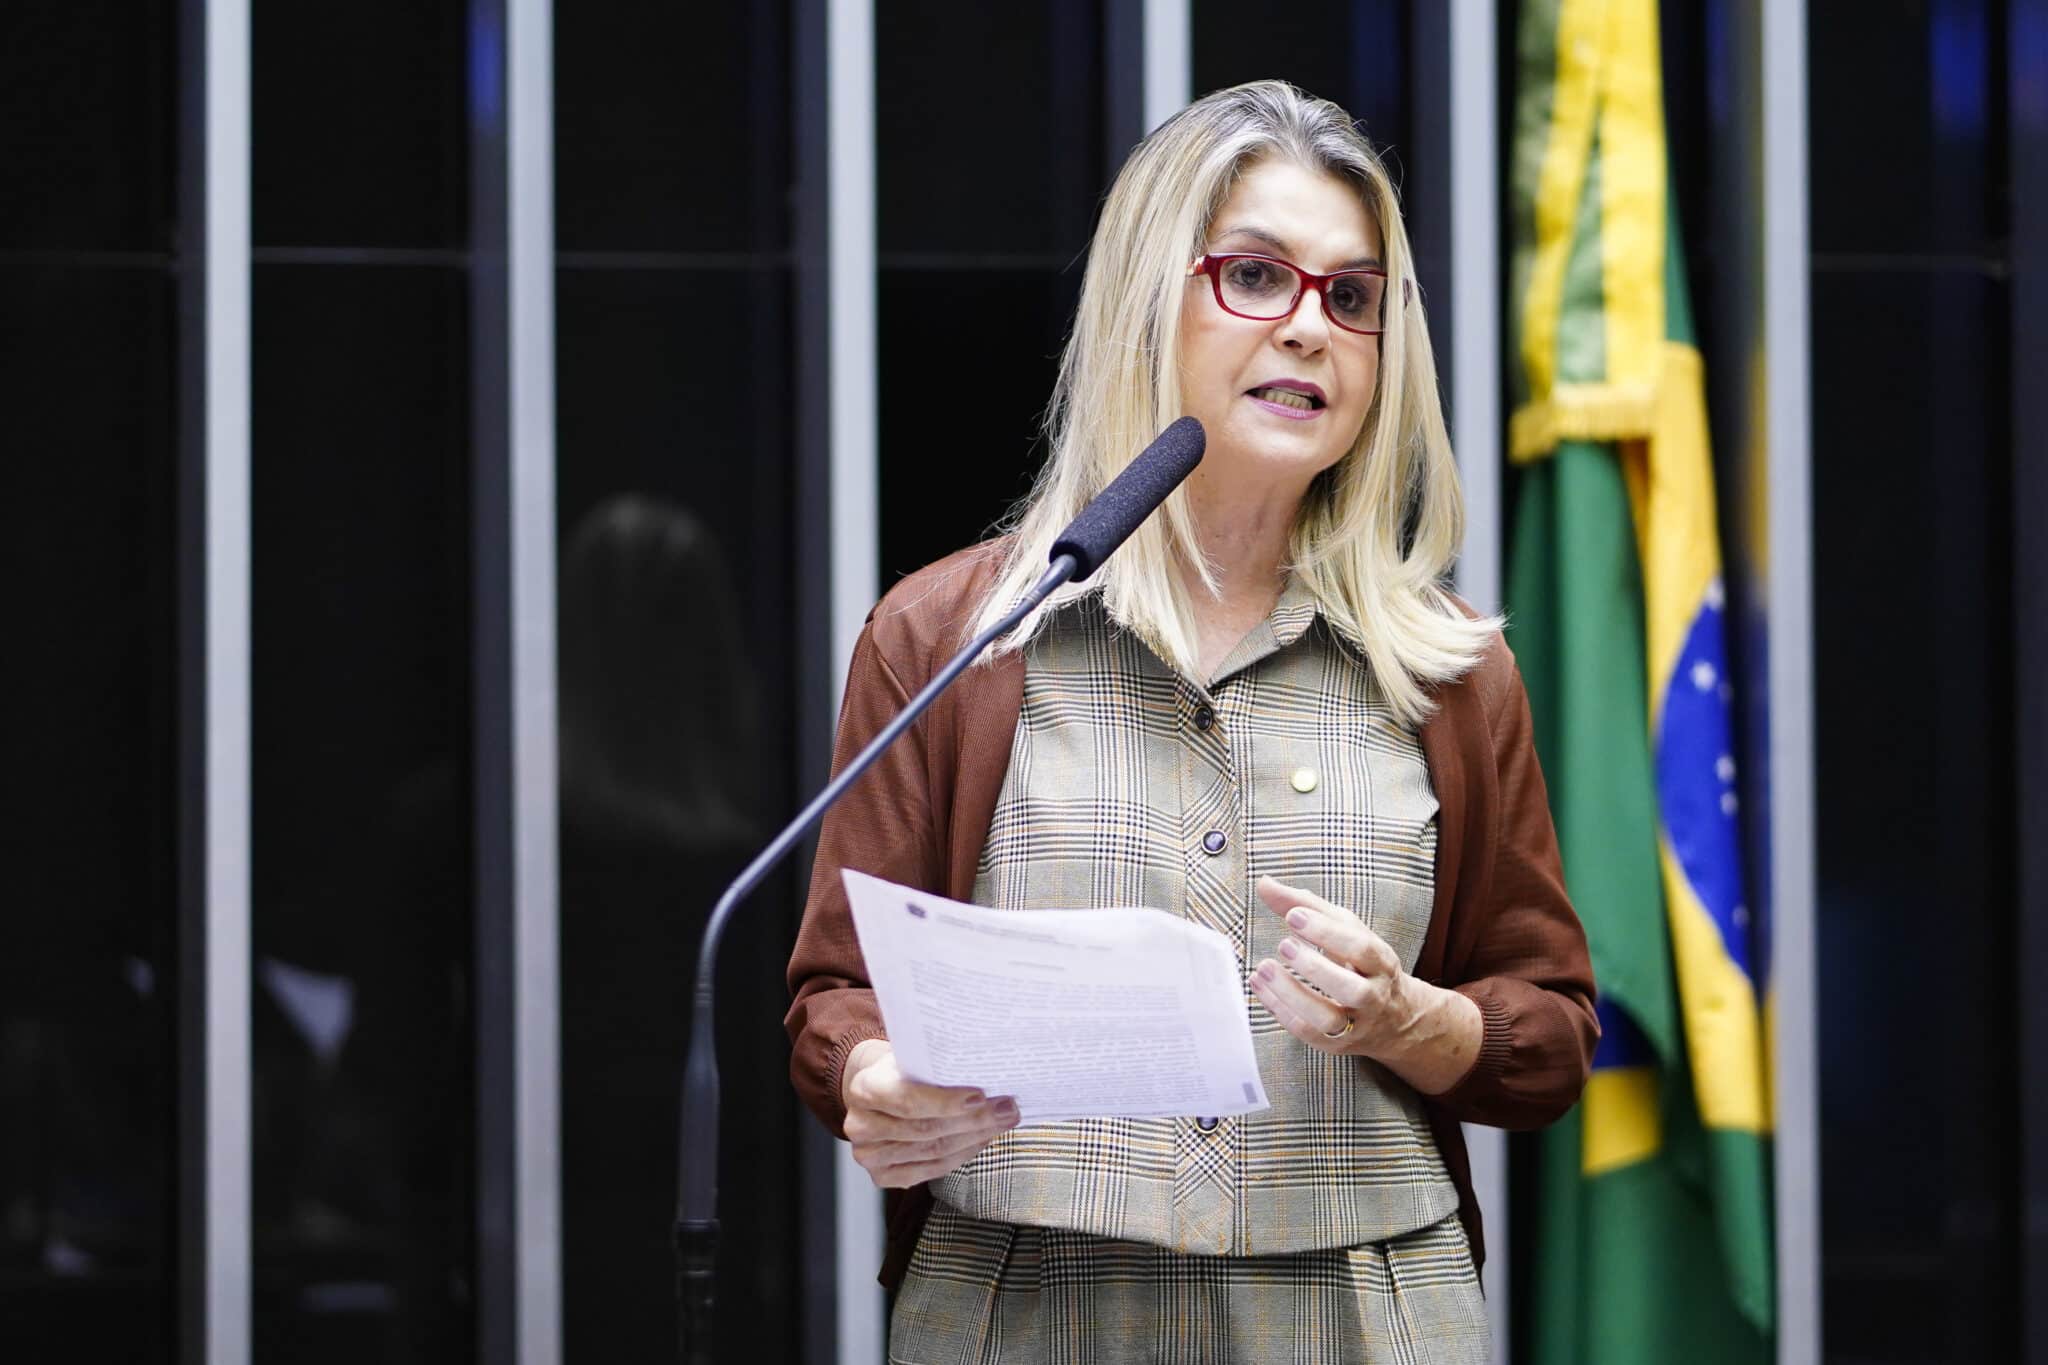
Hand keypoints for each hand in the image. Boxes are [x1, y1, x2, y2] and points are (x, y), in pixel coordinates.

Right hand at [839, 1039, 1019, 1187]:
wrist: (876, 1091)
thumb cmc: (902, 1071)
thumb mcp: (912, 1056)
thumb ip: (937, 1063)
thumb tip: (987, 1068)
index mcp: (864, 1089)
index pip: (908, 1101)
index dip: (946, 1102)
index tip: (981, 1096)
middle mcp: (861, 1127)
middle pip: (926, 1130)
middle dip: (974, 1120)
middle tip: (1007, 1109)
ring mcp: (869, 1156)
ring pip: (933, 1151)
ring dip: (975, 1137)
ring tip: (1002, 1121)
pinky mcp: (882, 1176)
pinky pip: (932, 1170)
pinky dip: (962, 1154)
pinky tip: (982, 1139)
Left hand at [1249, 876, 1481, 1093]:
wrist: (1394, 1019)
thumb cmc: (1361, 964)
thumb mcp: (1345, 930)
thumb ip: (1306, 905)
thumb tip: (1264, 883)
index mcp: (1381, 963)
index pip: (1361, 949)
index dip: (1328, 932)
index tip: (1294, 916)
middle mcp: (1373, 997)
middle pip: (1351, 989)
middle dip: (1316, 968)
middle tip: (1284, 946)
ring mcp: (1355, 1025)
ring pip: (1328, 1018)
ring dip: (1292, 994)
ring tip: (1264, 968)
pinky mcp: (1335, 1044)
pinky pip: (1307, 1032)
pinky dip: (1279, 1010)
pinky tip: (1260, 987)